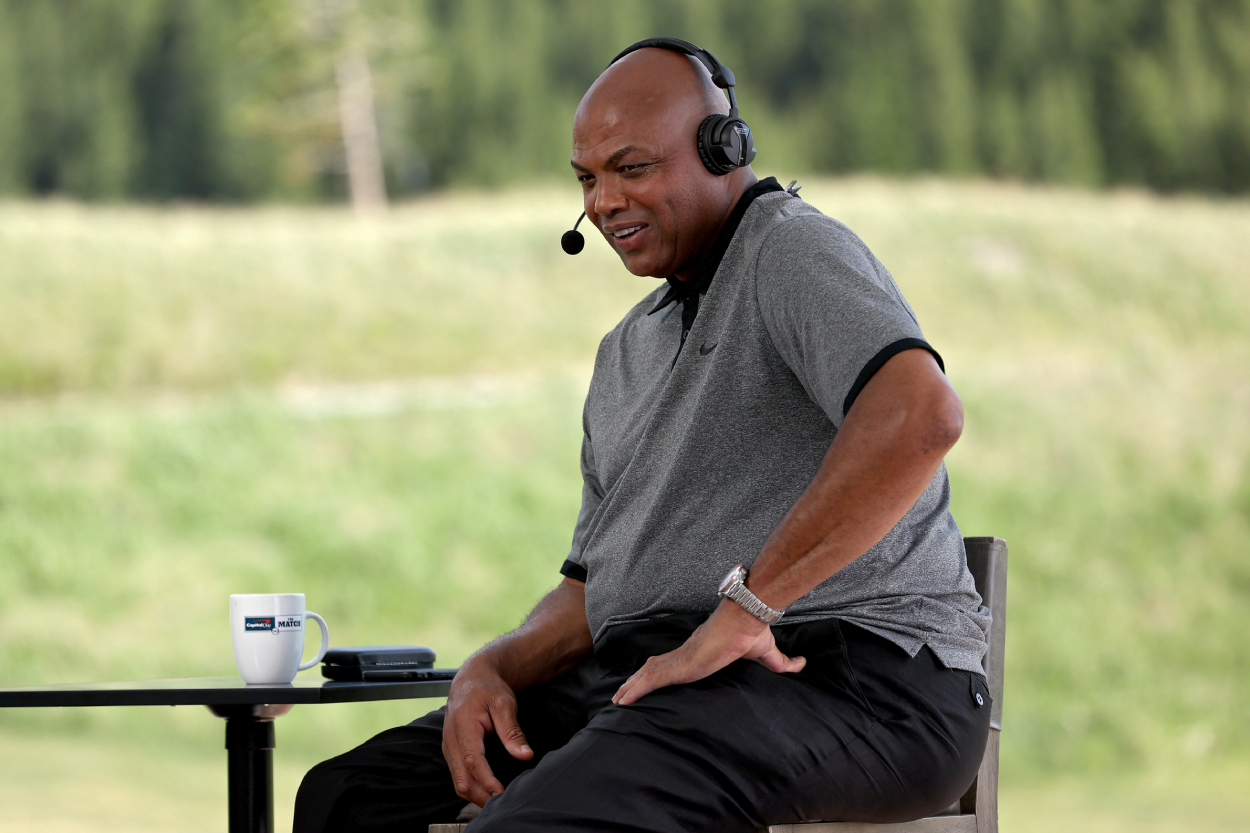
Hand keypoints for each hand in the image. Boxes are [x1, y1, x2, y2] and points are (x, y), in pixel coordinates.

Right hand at [441, 658, 533, 806]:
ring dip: (475, 794)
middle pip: (461, 778)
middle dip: (480, 796)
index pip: (473, 761)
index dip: (486, 781)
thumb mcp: (504, 704)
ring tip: (496, 802)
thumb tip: (525, 755)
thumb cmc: (488, 688)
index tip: (501, 793)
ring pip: (457, 780)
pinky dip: (471, 786)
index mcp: (464, 726)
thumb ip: (512, 732)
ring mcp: (449, 746)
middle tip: (502, 805)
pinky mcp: (451, 750)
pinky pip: (457, 774)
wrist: (472, 678)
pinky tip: (486, 790)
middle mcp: (451, 739)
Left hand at [611, 600, 805, 705]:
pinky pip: (651, 679)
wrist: (746, 617)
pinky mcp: (680, 665)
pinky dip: (635, 688)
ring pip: (648, 674)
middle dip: (640, 680)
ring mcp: (681, 658)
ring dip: (632, 686)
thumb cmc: (752, 632)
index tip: (654, 679)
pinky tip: (623, 698)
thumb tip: (803, 664)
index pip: (677, 663)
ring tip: (618, 699)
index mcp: (702, 651)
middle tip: (625, 693)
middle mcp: (687, 653)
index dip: (663, 671)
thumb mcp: (768, 654)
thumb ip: (783, 663)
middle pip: (656, 668)